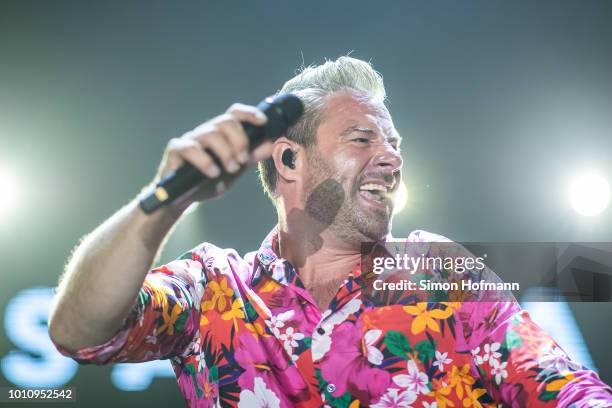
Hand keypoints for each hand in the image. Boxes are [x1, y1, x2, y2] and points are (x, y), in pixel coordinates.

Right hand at [153, 103, 274, 206]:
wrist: (183, 198)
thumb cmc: (209, 181)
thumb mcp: (235, 170)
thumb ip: (251, 157)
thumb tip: (272, 144)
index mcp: (221, 134)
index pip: (235, 114)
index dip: (250, 113)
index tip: (263, 122)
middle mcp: (206, 132)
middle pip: (226, 122)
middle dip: (240, 141)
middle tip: (243, 161)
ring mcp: (190, 139)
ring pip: (211, 134)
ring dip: (226, 152)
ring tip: (230, 169)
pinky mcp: (175, 150)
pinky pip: (191, 148)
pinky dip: (205, 161)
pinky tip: (213, 173)